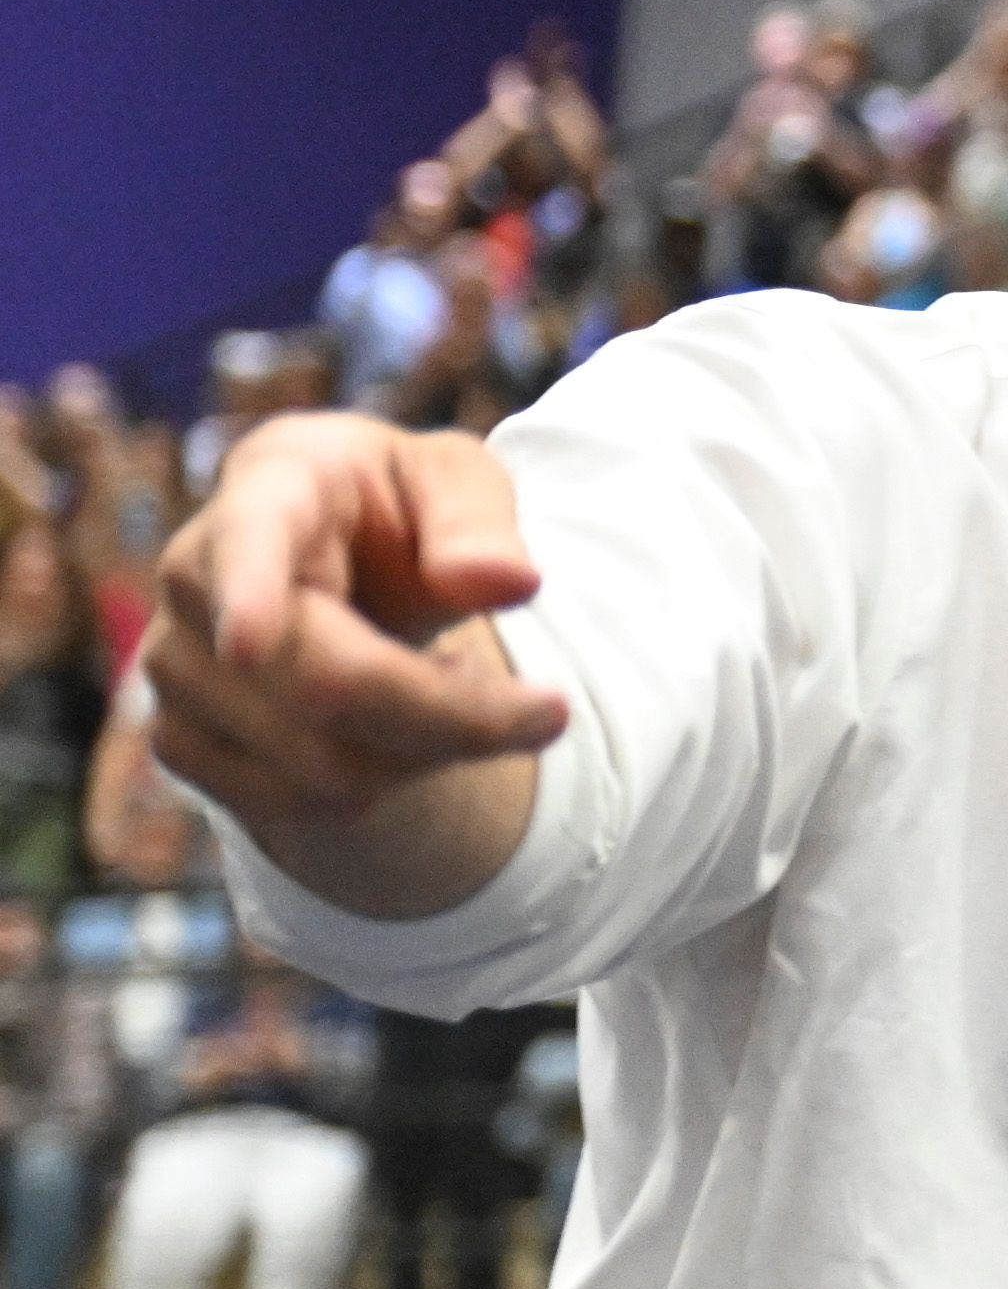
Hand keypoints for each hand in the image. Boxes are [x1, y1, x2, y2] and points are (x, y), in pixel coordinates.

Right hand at [143, 413, 570, 840]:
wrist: (345, 563)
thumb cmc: (403, 510)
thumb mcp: (459, 483)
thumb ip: (481, 520)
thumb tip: (507, 582)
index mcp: (272, 483)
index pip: (249, 540)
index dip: (248, 594)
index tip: (248, 643)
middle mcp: (196, 576)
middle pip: (327, 686)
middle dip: (456, 716)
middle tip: (551, 711)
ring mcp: (175, 665)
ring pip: (323, 766)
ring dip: (428, 751)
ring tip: (449, 684)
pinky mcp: (180, 739)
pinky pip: (301, 804)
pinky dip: (384, 783)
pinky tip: (393, 725)